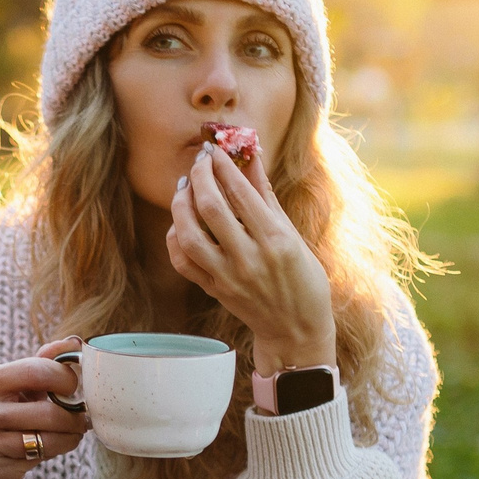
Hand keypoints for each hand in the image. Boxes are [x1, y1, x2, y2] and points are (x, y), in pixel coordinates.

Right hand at [0, 337, 88, 478]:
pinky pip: (38, 457)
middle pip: (47, 411)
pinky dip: (56, 451)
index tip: (73, 387)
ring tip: (73, 432)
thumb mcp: (15, 386)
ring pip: (46, 437)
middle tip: (81, 416)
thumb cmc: (1, 415)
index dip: (65, 378)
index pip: (36, 371)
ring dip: (70, 435)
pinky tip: (54, 446)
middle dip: (73, 415)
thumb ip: (43, 363)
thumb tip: (74, 342)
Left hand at [169, 144, 337, 376]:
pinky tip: (180, 222)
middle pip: (210, 208)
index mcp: (276, 240)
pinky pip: (183, 261)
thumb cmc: (303, 278)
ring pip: (189, 234)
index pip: (240, 192)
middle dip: (200, 176)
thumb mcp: (293, 235)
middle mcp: (250, 258)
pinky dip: (175, 237)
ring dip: (181, 204)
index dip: (223, 166)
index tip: (215, 149)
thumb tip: (251, 155)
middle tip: (199, 161)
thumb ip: (266, 195)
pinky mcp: (214, 290)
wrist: (296, 329)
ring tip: (185, 188)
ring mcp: (228, 276)